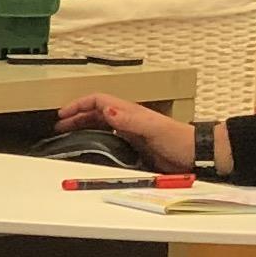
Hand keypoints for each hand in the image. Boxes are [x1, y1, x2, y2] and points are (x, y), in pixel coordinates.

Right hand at [51, 96, 197, 173]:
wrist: (196, 155)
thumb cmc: (180, 140)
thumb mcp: (154, 128)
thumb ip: (131, 120)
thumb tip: (108, 110)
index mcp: (130, 112)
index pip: (98, 101)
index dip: (78, 105)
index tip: (62, 114)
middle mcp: (128, 119)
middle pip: (96, 112)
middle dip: (75, 116)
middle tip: (59, 125)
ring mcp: (131, 132)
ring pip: (100, 124)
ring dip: (83, 126)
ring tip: (68, 134)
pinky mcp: (135, 145)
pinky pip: (108, 138)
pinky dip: (95, 139)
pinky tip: (89, 146)